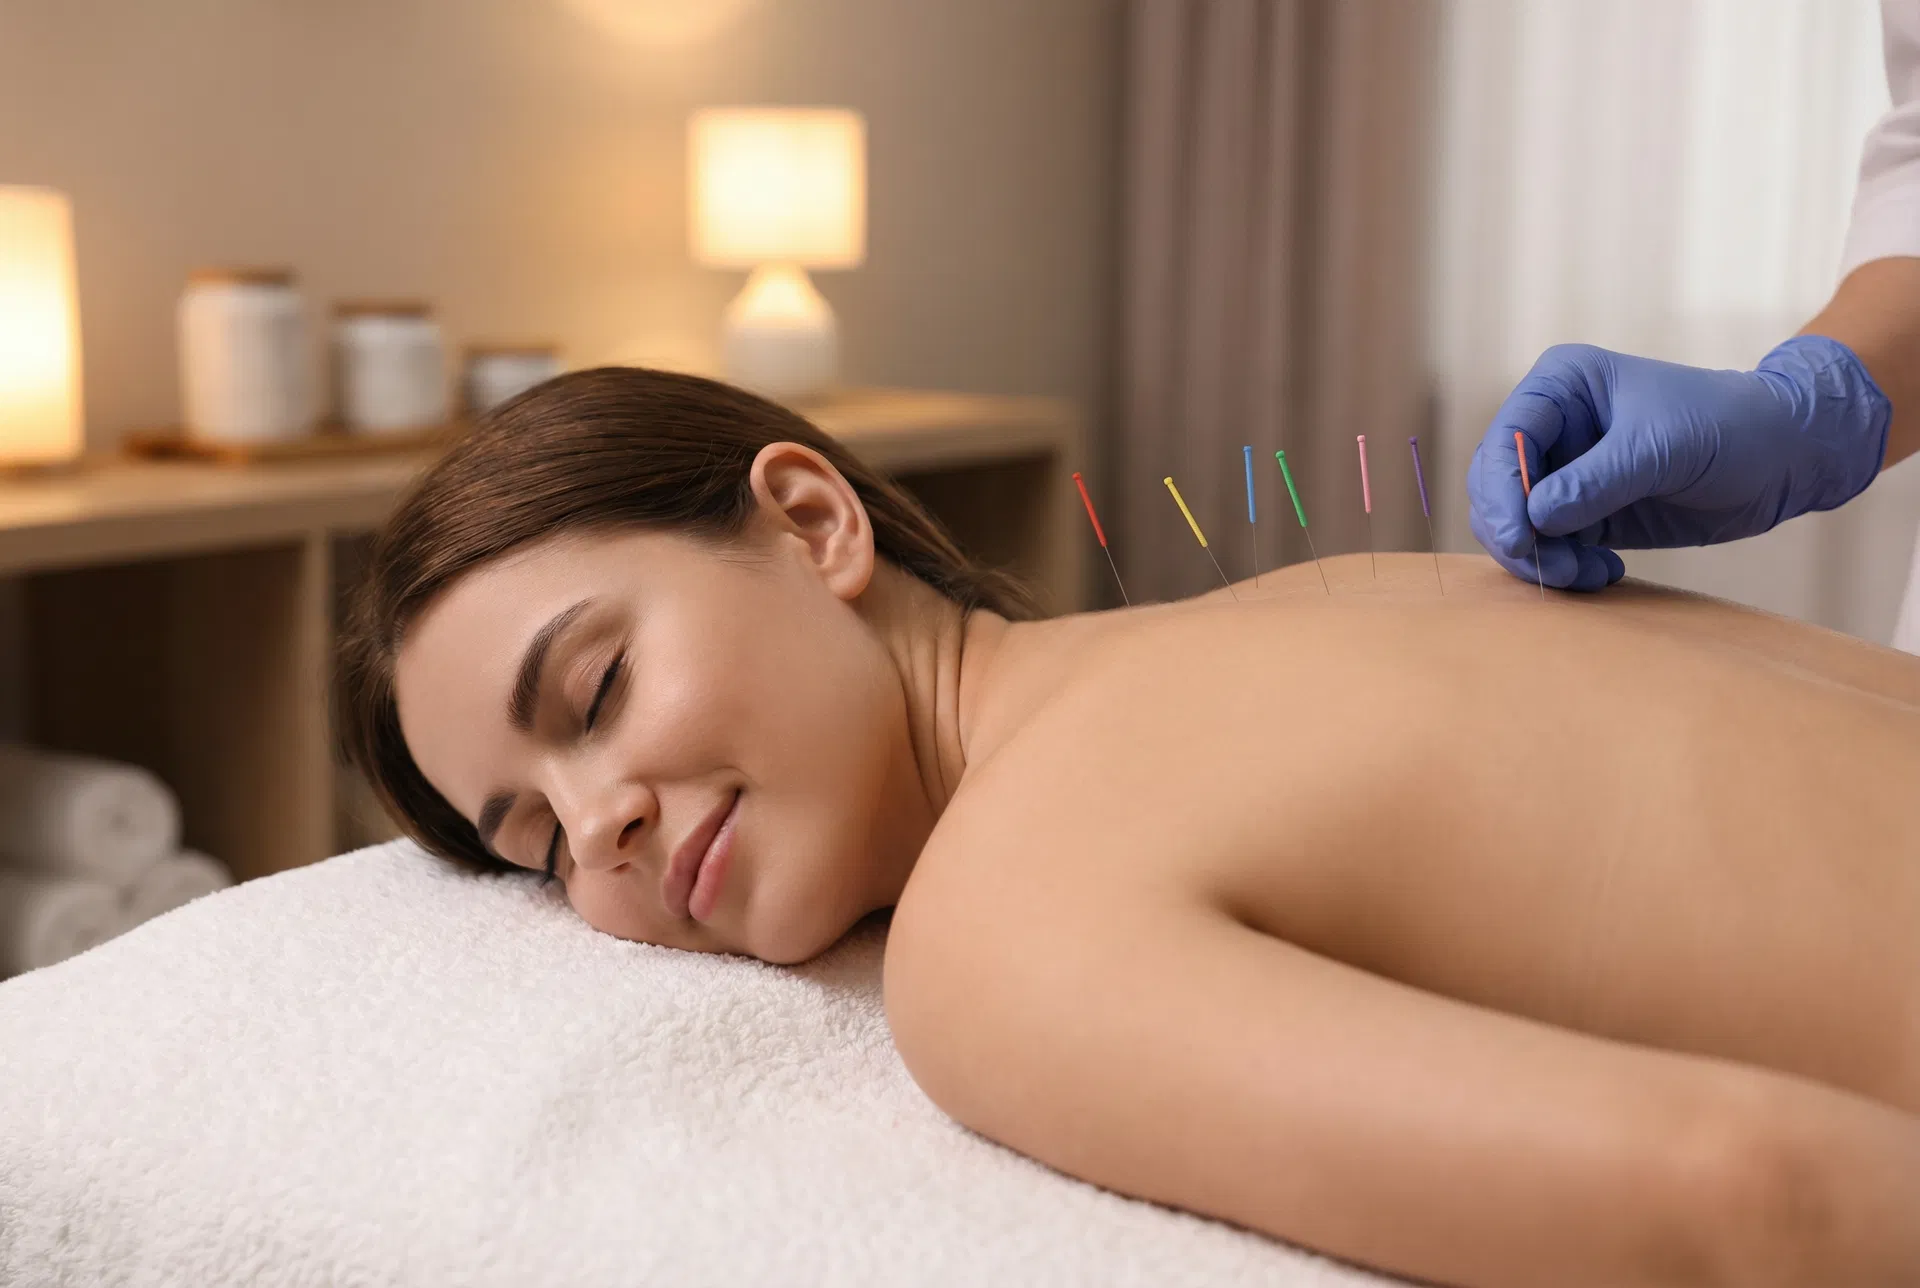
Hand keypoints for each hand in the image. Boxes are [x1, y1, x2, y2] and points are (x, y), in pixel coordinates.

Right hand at [1467, 336, 1890, 589]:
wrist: (1784, 456)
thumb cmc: (1728, 426)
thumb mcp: (1660, 448)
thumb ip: (1595, 483)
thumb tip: (1534, 519)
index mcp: (1559, 387)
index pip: (1503, 441)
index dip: (1500, 492)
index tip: (1520, 538)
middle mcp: (1552, 428)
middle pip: (1495, 488)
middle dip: (1515, 534)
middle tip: (1551, 569)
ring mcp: (1565, 473)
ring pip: (1515, 525)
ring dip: (1540, 559)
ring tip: (1585, 574)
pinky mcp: (1583, 513)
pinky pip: (1548, 548)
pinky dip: (1565, 569)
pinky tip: (1605, 573)